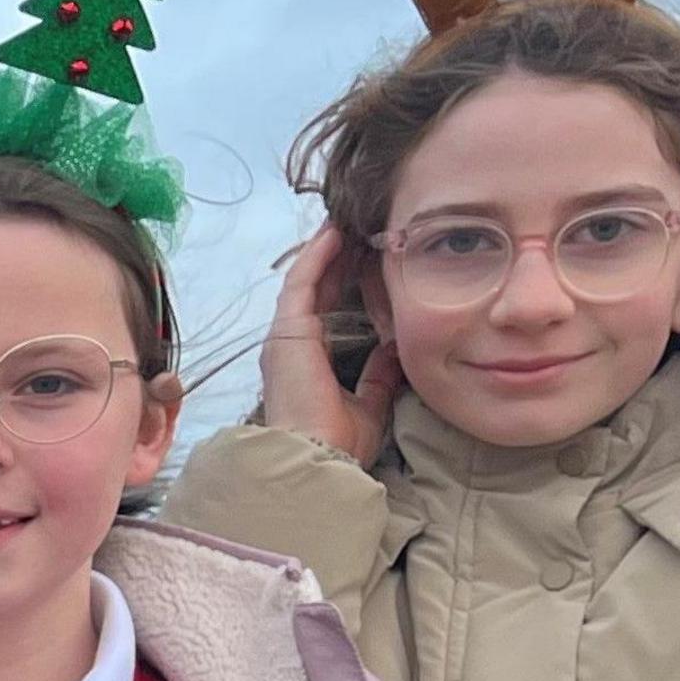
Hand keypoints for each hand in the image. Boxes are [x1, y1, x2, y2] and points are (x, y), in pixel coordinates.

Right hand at [258, 226, 403, 466]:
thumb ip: (378, 376)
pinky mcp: (286, 331)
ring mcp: (284, 336)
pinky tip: (334, 233)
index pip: (326, 309)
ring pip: (306, 281)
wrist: (317, 459)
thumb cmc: (339, 442)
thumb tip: (395, 349)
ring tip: (347, 221)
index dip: (344, 281)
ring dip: (326, 250)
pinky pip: (301, 283)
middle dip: (336, 258)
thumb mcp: (371, 403)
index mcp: (306, 362)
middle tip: (359, 229)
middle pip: (315, 289)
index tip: (366, 258)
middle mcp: (290, 345)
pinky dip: (317, 256)